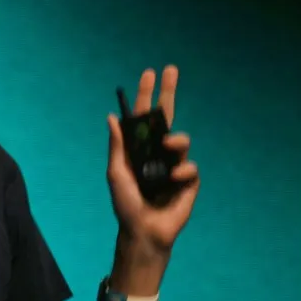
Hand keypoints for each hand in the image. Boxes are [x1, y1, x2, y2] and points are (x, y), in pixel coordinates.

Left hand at [106, 66, 200, 261]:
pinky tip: (172, 181)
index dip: (147, 96)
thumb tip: (112, 117)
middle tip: (171, 70)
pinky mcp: (189, 181)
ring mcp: (174, 165)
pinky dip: (180, 172)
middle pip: (167, 118)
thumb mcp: (116, 173)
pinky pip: (189, 167)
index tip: (149, 73)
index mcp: (138, 149)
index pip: (144, 118)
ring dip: (175, 139)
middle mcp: (157, 153)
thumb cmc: (125, 204)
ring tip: (168, 145)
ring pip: (180, 140)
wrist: (142, 231)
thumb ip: (117, 146)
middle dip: (168, 93)